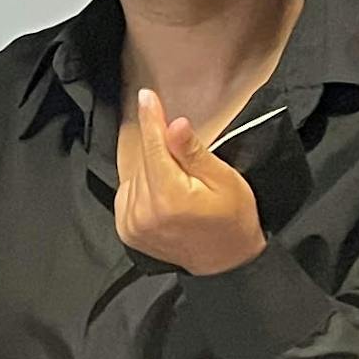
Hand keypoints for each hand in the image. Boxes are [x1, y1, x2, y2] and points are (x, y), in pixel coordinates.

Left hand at [116, 90, 268, 275]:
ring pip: (135, 176)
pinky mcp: (126, 231)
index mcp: (169, 196)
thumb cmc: (232, 218)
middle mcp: (144, 211)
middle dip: (161, 150)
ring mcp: (132, 224)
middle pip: (144, 160)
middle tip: (185, 162)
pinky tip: (162, 196)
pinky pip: (127, 194)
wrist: (225, 262)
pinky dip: (141, 188)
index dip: (151, 118)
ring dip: (151, 171)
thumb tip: (173, 125)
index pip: (153, 146)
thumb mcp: (224, 179)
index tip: (146, 96)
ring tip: (177, 185)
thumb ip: (193, 152)